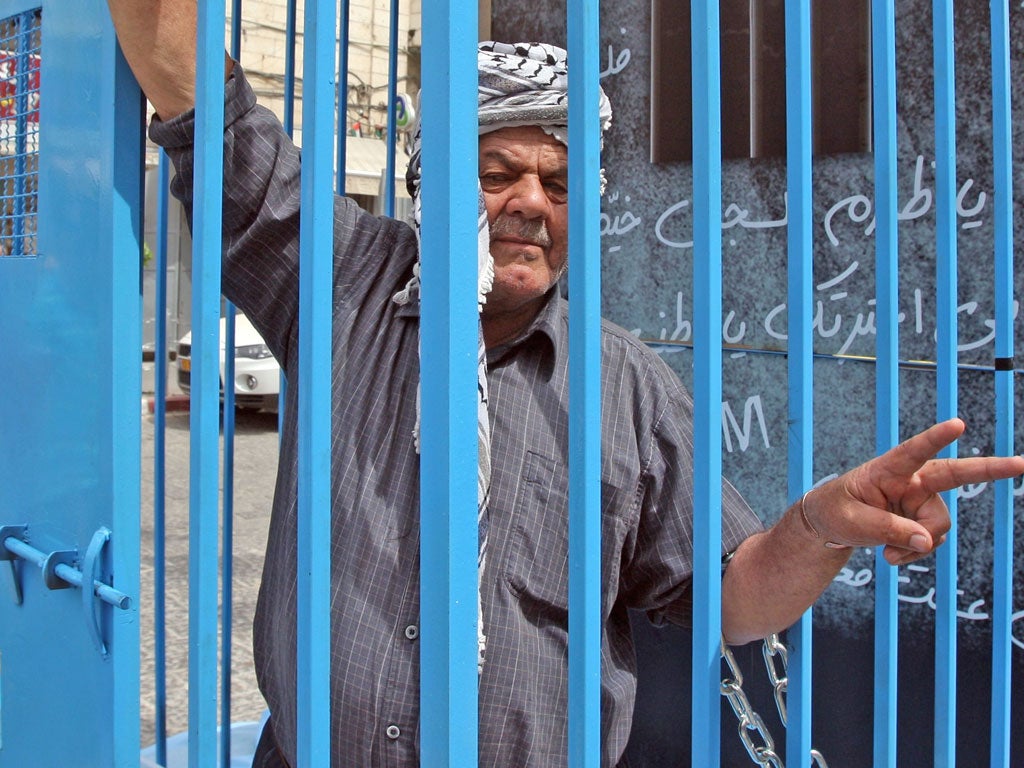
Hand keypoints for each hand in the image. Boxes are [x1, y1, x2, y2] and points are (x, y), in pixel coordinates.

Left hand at [801, 418, 1023, 565]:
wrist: (829, 525)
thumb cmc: (835, 511)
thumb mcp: (850, 521)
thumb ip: (886, 529)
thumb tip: (926, 540)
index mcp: (886, 469)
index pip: (913, 451)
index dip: (935, 438)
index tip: (958, 424)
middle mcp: (910, 481)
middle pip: (954, 474)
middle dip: (989, 469)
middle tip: (1022, 464)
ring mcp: (919, 500)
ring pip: (937, 526)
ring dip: (918, 545)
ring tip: (887, 554)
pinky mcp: (922, 519)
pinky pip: (931, 541)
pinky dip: (915, 553)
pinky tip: (893, 554)